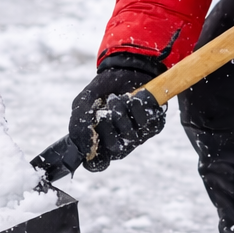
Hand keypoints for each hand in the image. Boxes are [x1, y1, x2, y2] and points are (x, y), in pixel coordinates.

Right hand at [69, 55, 166, 172]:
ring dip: (121, 112)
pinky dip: (137, 106)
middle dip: (108, 125)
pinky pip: (147, 122)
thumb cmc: (104, 88)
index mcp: (102, 142)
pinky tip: (134, 98)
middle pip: (116, 150)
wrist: (126, 68)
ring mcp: (139, 136)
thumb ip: (78, 122)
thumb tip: (85, 145)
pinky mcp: (155, 126)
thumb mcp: (84, 101)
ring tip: (117, 98)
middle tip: (105, 107)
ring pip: (131, 136)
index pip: (98, 164)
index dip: (95, 159)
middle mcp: (121, 143)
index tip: (92, 142)